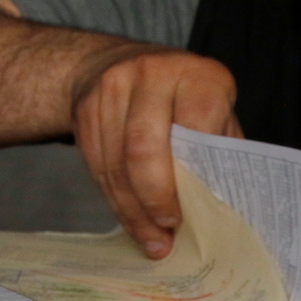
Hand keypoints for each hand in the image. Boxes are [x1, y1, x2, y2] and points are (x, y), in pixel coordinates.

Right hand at [70, 44, 239, 258]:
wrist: (118, 62)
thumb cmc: (183, 100)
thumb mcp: (216, 114)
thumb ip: (218, 153)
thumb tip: (217, 212)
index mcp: (196, 76)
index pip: (195, 130)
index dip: (190, 178)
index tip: (190, 214)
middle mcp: (150, 73)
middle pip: (143, 147)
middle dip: (152, 198)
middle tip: (165, 232)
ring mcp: (110, 87)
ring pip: (114, 162)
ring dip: (130, 208)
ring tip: (148, 238)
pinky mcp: (83, 107)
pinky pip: (94, 163)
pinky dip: (112, 197)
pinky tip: (127, 216)